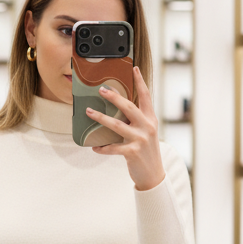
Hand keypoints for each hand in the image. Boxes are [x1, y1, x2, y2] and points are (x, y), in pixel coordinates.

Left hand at [86, 66, 165, 191]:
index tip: (134, 68)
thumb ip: (136, 120)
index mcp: (150, 119)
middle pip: (128, 107)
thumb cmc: (146, 150)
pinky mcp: (133, 152)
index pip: (146, 96)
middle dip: (114, 97)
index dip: (140, 81)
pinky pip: (113, 148)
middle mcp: (147, 126)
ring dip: (100, 118)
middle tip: (101, 90)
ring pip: (116, 125)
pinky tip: (94, 146)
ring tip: (89, 112)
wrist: (154, 174)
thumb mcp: (147, 132)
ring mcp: (140, 139)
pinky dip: (102, 147)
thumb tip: (118, 107)